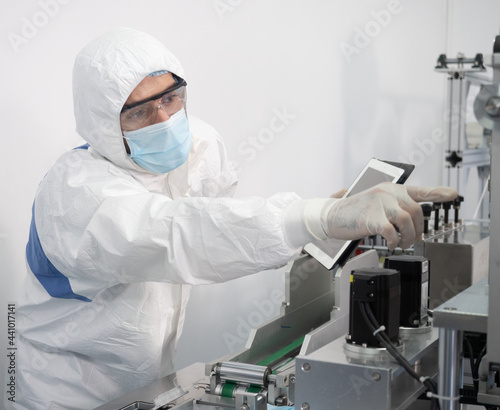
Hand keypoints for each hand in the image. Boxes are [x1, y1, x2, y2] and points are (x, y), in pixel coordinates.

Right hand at [321, 183, 457, 248]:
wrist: (331, 216)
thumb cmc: (354, 212)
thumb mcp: (376, 204)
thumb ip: (394, 208)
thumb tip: (412, 223)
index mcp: (390, 188)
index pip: (419, 190)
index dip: (437, 192)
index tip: (452, 194)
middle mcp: (387, 192)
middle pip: (416, 211)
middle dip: (418, 230)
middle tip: (411, 240)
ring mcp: (379, 203)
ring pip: (407, 221)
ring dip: (408, 237)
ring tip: (401, 243)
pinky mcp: (371, 217)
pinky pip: (392, 231)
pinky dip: (394, 241)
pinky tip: (390, 243)